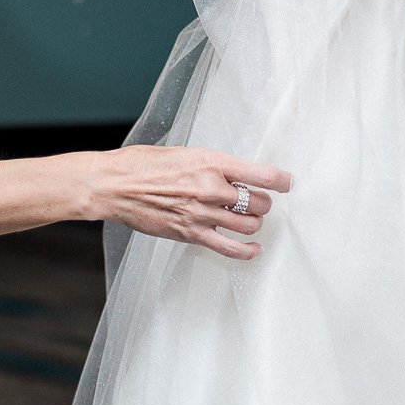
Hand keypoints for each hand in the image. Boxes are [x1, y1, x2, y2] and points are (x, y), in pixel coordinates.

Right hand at [89, 144, 291, 259]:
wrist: (115, 185)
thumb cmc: (144, 164)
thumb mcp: (185, 152)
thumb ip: (213, 164)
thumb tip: (236, 174)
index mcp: (211, 161)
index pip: (261, 174)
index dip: (282, 180)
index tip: (289, 182)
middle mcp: (211, 187)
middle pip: (259, 202)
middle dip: (264, 202)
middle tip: (260, 200)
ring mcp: (202, 213)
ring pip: (249, 225)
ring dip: (255, 223)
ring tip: (250, 218)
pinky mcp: (191, 234)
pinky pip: (230, 249)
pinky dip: (248, 251)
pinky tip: (254, 248)